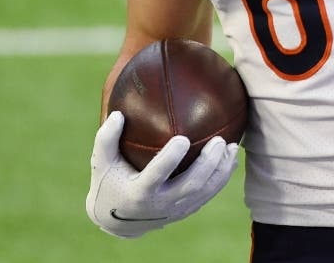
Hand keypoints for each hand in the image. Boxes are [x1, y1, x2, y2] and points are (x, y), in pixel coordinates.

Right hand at [85, 111, 238, 238]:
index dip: (170, 159)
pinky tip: (231, 159)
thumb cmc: (108, 182)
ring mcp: (175, 210)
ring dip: (221, 170)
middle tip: (219, 141)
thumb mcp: (100, 162)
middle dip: (208, 164)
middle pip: (190, 185)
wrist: (116, 220)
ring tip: (232, 147)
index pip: (157, 175)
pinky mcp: (184, 211)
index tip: (183, 139)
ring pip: (204, 192)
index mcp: (139, 192)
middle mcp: (160, 204)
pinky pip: (207, 195)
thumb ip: (106, 138)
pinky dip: (221, 178)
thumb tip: (118, 114)